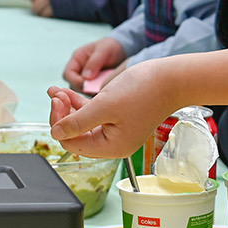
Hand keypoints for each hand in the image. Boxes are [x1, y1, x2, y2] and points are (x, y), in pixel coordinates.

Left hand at [48, 59, 176, 156]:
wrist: (172, 79)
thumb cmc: (143, 91)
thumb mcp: (104, 106)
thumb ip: (78, 121)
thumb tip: (55, 133)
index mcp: (111, 147)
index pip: (72, 143)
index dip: (59, 123)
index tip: (55, 101)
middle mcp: (113, 144)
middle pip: (76, 134)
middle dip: (62, 114)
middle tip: (56, 94)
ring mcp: (116, 131)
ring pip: (83, 123)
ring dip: (68, 107)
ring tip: (55, 91)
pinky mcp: (119, 119)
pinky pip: (94, 115)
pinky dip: (79, 104)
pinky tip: (66, 92)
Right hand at [62, 36, 123, 88]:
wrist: (121, 50)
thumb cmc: (110, 46)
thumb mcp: (103, 50)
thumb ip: (94, 62)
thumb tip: (86, 77)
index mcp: (77, 59)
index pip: (68, 74)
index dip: (75, 81)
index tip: (87, 85)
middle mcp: (79, 70)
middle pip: (73, 85)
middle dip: (84, 89)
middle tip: (97, 90)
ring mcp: (86, 79)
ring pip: (83, 91)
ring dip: (91, 92)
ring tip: (104, 90)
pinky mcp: (95, 85)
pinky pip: (92, 93)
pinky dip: (98, 94)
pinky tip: (107, 91)